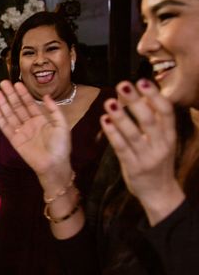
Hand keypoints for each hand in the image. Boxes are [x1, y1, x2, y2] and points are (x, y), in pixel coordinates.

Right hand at [0, 80, 72, 183]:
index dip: (23, 94)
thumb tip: (46, 96)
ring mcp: (21, 132)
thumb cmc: (61, 146)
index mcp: (41, 119)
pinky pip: (5, 128)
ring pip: (10, 115)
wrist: (54, 164)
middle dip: (10, 95)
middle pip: (17, 107)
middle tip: (3, 83)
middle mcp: (29, 124)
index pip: (30, 103)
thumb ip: (54, 110)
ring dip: (3, 104)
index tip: (16, 83)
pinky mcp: (14, 141)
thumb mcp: (62, 125)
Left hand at [100, 79, 180, 206]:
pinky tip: (104, 121)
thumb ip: (155, 122)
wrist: (160, 193)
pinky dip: (112, 133)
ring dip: (120, 117)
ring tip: (109, 102)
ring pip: (133, 134)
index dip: (155, 96)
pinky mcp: (133, 167)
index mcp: (170, 136)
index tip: (142, 81)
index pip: (166, 112)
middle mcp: (161, 145)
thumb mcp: (162, 141)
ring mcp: (147, 157)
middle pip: (149, 120)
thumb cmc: (158, 162)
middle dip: (136, 102)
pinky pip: (121, 148)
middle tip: (123, 85)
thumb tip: (145, 97)